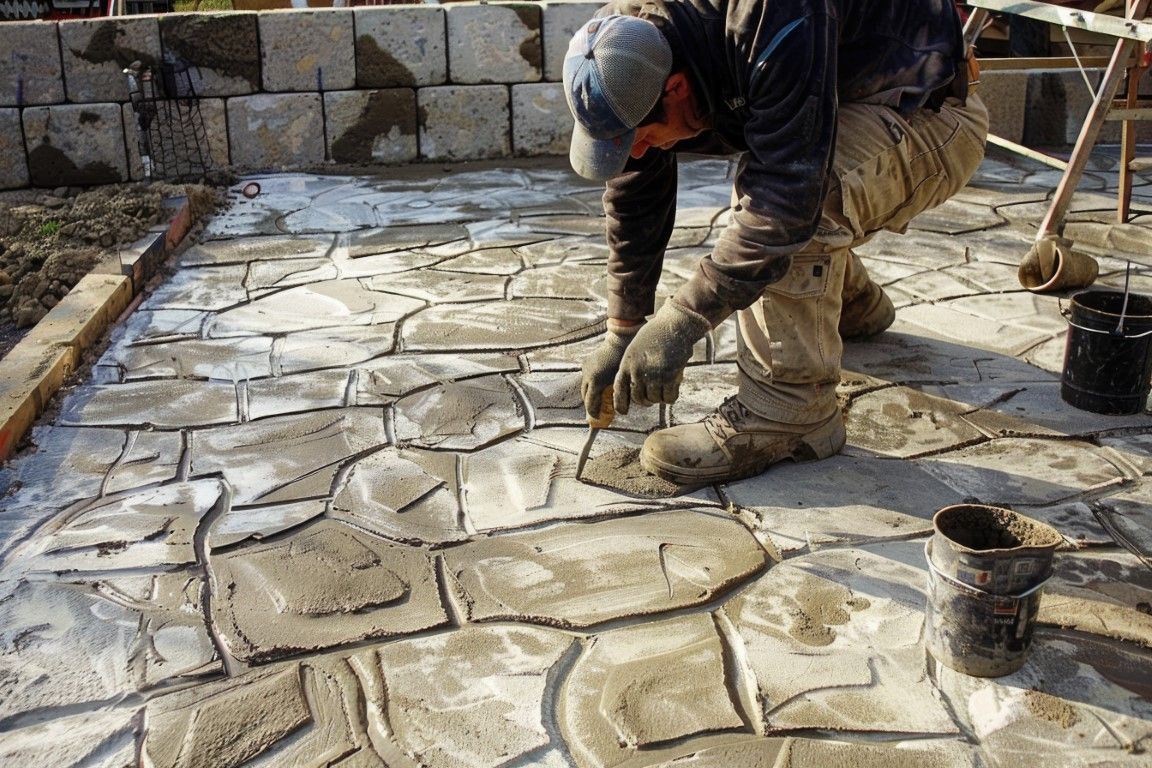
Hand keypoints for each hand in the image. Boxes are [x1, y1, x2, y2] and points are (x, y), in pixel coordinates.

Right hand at [581, 323, 641, 419]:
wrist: (622, 340)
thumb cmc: (626, 361)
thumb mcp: (624, 381)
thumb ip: (620, 396)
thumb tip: (620, 409)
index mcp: (596, 381)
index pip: (590, 403)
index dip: (593, 413)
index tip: (597, 420)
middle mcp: (587, 374)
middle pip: (585, 396)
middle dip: (591, 404)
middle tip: (598, 412)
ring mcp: (586, 367)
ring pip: (585, 387)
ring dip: (591, 394)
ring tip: (600, 399)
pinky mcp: (587, 362)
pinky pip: (587, 377)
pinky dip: (592, 384)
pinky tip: (601, 385)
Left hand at [613, 299, 710, 413]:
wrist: (674, 325)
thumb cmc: (655, 335)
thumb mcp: (636, 349)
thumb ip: (632, 368)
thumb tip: (633, 392)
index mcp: (627, 364)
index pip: (619, 390)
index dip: (621, 404)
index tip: (623, 412)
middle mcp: (637, 371)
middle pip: (639, 399)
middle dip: (646, 401)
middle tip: (652, 398)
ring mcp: (653, 375)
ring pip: (655, 399)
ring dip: (660, 397)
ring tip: (665, 386)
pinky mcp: (669, 376)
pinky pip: (669, 397)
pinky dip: (671, 396)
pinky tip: (674, 387)